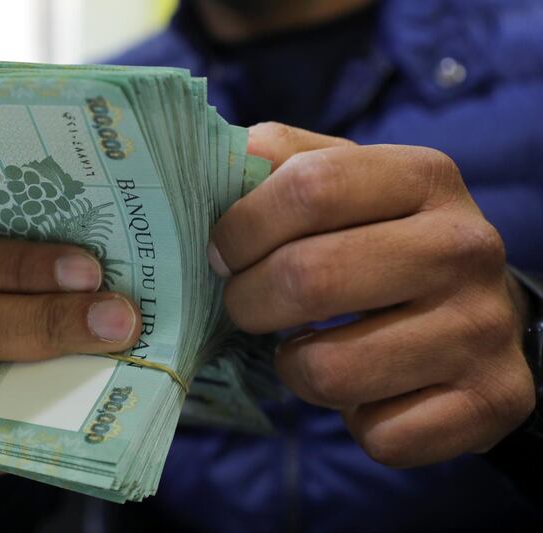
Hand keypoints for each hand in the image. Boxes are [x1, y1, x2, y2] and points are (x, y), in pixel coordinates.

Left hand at [209, 122, 534, 466]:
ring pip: (332, 371)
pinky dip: (354, 421)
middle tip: (247, 306)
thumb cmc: (383, 242)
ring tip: (310, 350)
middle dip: (248, 302)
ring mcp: (484, 329)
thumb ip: (279, 160)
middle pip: (309, 278)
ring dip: (297, 368)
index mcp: (422, 176)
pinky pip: (379, 435)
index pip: (310, 187)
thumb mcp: (343, 181)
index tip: (223, 254)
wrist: (478, 314)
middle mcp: (465, 247)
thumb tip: (219, 158)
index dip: (243, 227)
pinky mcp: (492, 402)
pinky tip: (366, 391)